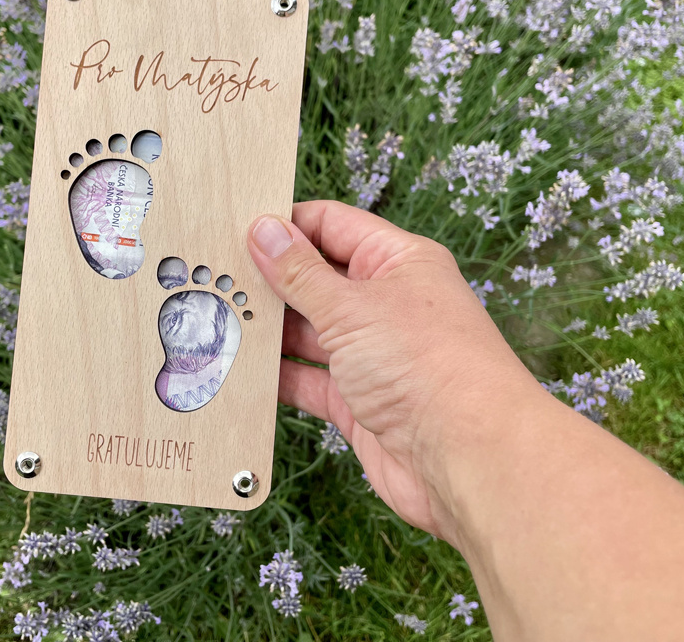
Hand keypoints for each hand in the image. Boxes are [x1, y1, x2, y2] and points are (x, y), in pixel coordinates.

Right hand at [247, 200, 537, 539]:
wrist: (470, 459)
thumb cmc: (427, 367)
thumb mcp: (352, 307)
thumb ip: (300, 273)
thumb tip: (264, 230)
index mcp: (397, 262)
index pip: (332, 225)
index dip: (285, 225)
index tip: (234, 230)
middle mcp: (387, 304)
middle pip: (316, 279)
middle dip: (270, 281)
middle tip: (213, 279)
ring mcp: (373, 355)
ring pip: (309, 332)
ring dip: (270, 331)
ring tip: (215, 321)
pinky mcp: (360, 402)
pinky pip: (310, 380)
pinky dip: (279, 377)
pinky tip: (240, 371)